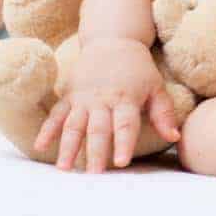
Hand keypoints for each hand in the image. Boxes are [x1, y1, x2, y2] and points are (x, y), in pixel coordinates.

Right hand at [33, 38, 179, 172]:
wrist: (113, 40)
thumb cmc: (138, 69)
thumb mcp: (156, 87)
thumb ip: (164, 113)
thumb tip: (174, 137)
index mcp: (126, 99)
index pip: (126, 124)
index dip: (124, 143)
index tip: (122, 162)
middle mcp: (103, 100)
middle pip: (98, 129)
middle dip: (96, 152)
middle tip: (94, 174)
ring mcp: (83, 98)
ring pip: (74, 125)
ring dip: (68, 147)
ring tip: (65, 168)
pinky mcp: (69, 95)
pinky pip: (56, 114)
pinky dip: (47, 130)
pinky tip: (40, 146)